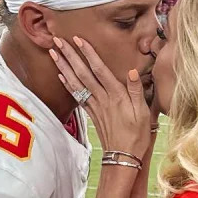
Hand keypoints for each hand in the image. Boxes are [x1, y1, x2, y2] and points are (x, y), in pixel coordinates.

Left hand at [50, 35, 148, 159]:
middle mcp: (103, 99)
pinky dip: (68, 85)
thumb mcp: (144, 113)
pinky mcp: (92, 114)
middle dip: (70, 56)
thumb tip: (132, 71)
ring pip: (76, 83)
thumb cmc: (137, 135)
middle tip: (57, 40)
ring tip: (53, 53)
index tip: (78, 39)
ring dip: (64, 67)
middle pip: (83, 73)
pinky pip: (77, 96)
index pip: (100, 70)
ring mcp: (95, 106)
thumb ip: (137, 91)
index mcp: (117, 96)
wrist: (123, 157)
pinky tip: (61, 76)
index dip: (88, 54)